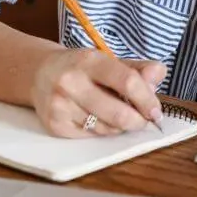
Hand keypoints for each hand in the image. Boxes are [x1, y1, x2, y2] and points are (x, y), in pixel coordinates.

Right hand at [31, 49, 166, 137]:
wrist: (39, 73)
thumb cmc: (83, 68)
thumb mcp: (109, 60)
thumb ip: (138, 68)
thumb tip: (157, 76)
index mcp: (90, 60)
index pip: (127, 81)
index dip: (147, 99)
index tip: (156, 111)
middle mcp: (71, 82)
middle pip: (118, 113)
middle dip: (138, 121)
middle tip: (143, 120)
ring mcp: (60, 106)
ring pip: (107, 129)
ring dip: (120, 126)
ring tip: (116, 112)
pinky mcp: (55, 125)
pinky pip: (92, 136)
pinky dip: (102, 130)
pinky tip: (97, 118)